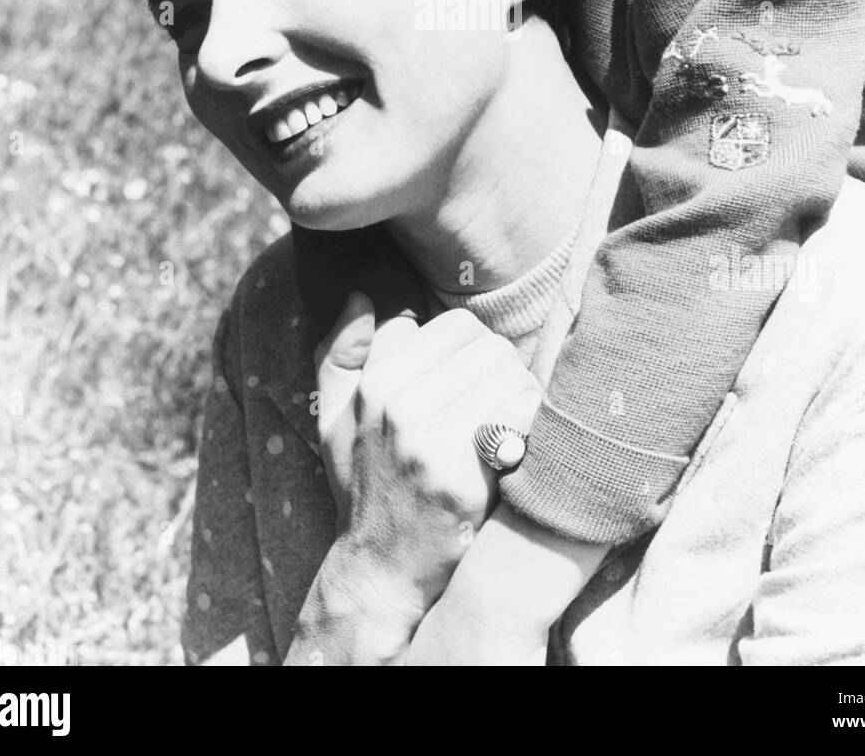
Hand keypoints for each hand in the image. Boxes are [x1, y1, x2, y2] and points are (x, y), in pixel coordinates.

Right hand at [314, 297, 541, 617]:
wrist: (382, 568)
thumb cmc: (365, 484)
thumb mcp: (334, 418)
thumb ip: (341, 354)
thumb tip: (360, 295)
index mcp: (375, 383)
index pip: (457, 325)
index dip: (476, 351)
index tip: (473, 381)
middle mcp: (399, 405)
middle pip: (490, 347)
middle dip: (503, 372)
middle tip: (499, 404)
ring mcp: (431, 442)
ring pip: (510, 376)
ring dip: (521, 397)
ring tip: (508, 425)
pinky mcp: (464, 478)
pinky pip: (521, 416)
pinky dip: (530, 425)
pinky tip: (517, 446)